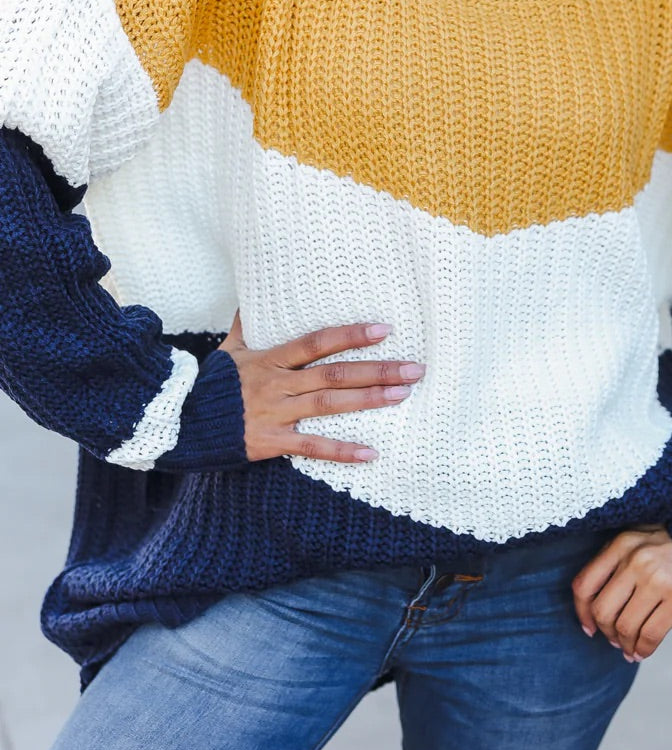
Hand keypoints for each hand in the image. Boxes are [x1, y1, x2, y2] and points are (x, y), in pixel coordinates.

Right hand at [218, 310, 422, 463]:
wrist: (178, 423)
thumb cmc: (208, 386)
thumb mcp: (227, 350)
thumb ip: (246, 324)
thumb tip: (253, 297)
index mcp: (270, 359)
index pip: (317, 342)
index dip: (350, 334)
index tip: (384, 329)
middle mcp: (278, 384)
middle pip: (334, 374)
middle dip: (376, 369)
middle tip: (415, 368)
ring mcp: (276, 413)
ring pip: (329, 406)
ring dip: (368, 400)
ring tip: (402, 394)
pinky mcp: (272, 442)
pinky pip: (312, 448)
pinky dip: (342, 451)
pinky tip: (371, 453)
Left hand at [572, 525, 671, 660]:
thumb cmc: (667, 548)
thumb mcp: (636, 541)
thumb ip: (613, 563)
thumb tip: (591, 610)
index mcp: (621, 544)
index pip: (585, 585)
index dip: (582, 613)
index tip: (589, 628)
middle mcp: (636, 560)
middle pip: (603, 611)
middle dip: (606, 632)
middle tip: (614, 640)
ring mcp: (658, 579)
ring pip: (626, 627)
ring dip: (625, 644)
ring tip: (629, 648)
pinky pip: (651, 634)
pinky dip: (643, 649)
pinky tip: (642, 651)